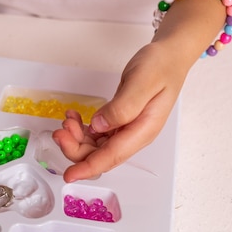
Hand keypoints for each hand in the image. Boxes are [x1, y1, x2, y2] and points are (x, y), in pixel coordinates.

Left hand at [52, 41, 186, 181]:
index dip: (88, 167)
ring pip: (95, 147)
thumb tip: (100, 126)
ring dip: (77, 137)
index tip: (70, 175)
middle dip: (76, 148)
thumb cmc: (160, 67)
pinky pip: (97, 135)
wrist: (169, 57)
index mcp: (143, 130)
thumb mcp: (142, 82)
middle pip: (100, 155)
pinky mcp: (120, 123)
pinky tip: (75, 117)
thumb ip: (122, 107)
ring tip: (68, 119)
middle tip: (61, 129)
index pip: (112, 156)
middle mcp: (134, 135)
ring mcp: (127, 130)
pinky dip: (82, 129)